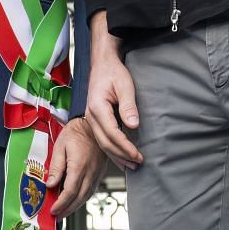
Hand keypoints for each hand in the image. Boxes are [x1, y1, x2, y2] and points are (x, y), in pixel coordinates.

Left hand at [46, 120, 103, 218]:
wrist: (94, 127)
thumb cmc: (75, 134)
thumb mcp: (61, 147)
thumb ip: (56, 167)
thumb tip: (50, 185)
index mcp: (79, 166)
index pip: (69, 191)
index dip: (61, 203)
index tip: (53, 210)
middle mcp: (90, 173)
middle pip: (78, 198)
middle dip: (66, 210)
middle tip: (56, 216)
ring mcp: (96, 175)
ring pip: (85, 197)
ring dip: (74, 207)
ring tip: (63, 213)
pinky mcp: (98, 174)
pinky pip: (90, 191)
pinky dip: (81, 199)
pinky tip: (74, 202)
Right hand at [85, 13, 142, 167]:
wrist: (102, 64)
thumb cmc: (113, 72)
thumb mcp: (125, 86)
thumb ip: (128, 106)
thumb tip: (133, 126)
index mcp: (97, 107)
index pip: (112, 133)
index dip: (125, 146)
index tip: (138, 154)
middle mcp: (90, 116)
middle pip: (105, 142)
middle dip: (122, 155)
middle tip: (138, 163)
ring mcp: (90, 119)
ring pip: (102, 144)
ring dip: (117, 156)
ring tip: (131, 165)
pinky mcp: (94, 120)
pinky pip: (102, 139)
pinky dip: (111, 150)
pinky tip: (121, 156)